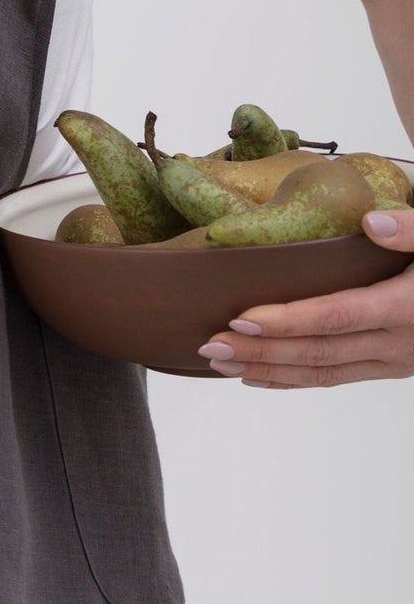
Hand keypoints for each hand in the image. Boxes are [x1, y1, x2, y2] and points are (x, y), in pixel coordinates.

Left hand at [196, 207, 413, 387]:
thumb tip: (371, 222)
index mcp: (409, 306)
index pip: (336, 317)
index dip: (287, 321)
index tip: (241, 318)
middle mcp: (400, 343)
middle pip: (318, 352)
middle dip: (260, 352)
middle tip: (210, 344)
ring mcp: (396, 361)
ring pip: (322, 374)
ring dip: (267, 370)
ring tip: (219, 362)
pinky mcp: (392, 367)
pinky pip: (336, 379)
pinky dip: (293, 381)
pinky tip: (257, 378)